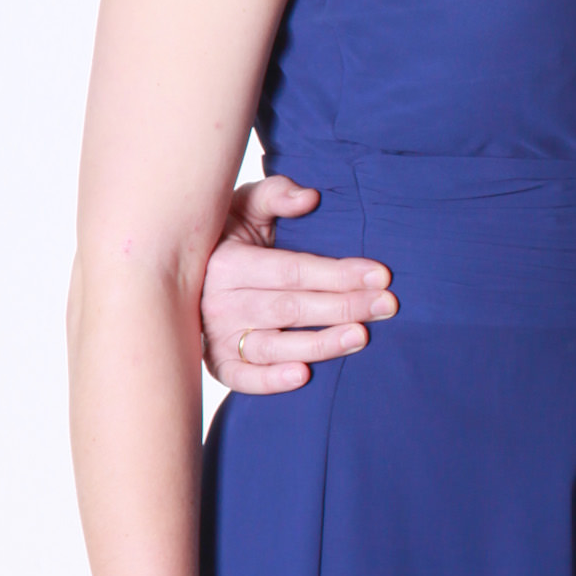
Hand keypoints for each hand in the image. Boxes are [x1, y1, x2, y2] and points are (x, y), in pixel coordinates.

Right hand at [202, 176, 394, 391]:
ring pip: (273, 345)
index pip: (293, 270)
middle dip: (344, 306)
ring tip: (360, 337)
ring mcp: (218, 335)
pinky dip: (270, 380)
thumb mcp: (245, 204)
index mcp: (229, 263)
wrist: (188, 272)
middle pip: (291, 308)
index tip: (380, 275)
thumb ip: (276, 195)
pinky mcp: (219, 363)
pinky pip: (243, 378)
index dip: (338, 274)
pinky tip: (303, 376)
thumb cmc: (230, 235)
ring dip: (320, 344)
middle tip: (387, 305)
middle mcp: (220, 302)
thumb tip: (309, 197)